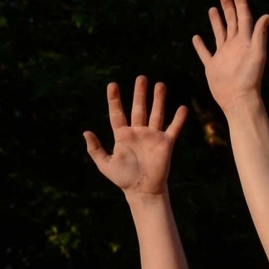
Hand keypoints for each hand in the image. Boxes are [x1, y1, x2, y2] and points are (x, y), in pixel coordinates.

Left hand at [85, 77, 185, 197]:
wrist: (142, 190)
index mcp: (123, 135)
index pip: (117, 113)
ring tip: (160, 84)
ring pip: (156, 113)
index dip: (114, 99)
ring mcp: (152, 136)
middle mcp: (138, 132)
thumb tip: (86, 132)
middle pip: (139, 108)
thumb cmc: (123, 179)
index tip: (112, 85)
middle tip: (141, 78)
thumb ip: (95, 149)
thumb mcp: (105, 164)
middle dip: (140, 93)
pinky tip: (182, 108)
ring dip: (158, 99)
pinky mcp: (165, 143)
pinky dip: (178, 119)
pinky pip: (173, 128)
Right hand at [193, 0, 268, 112]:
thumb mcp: (257, 53)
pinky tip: (196, 37)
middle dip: (229, 8)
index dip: (241, 5)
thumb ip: (260, 34)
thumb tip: (267, 15)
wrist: (239, 99)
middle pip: (231, 23)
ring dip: (216, 22)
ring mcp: (223, 56)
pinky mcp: (213, 67)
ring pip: (219, 34)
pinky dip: (200, 46)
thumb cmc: (250, 78)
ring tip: (213, 9)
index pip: (244, 18)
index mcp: (245, 41)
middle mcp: (234, 46)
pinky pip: (205, 53)